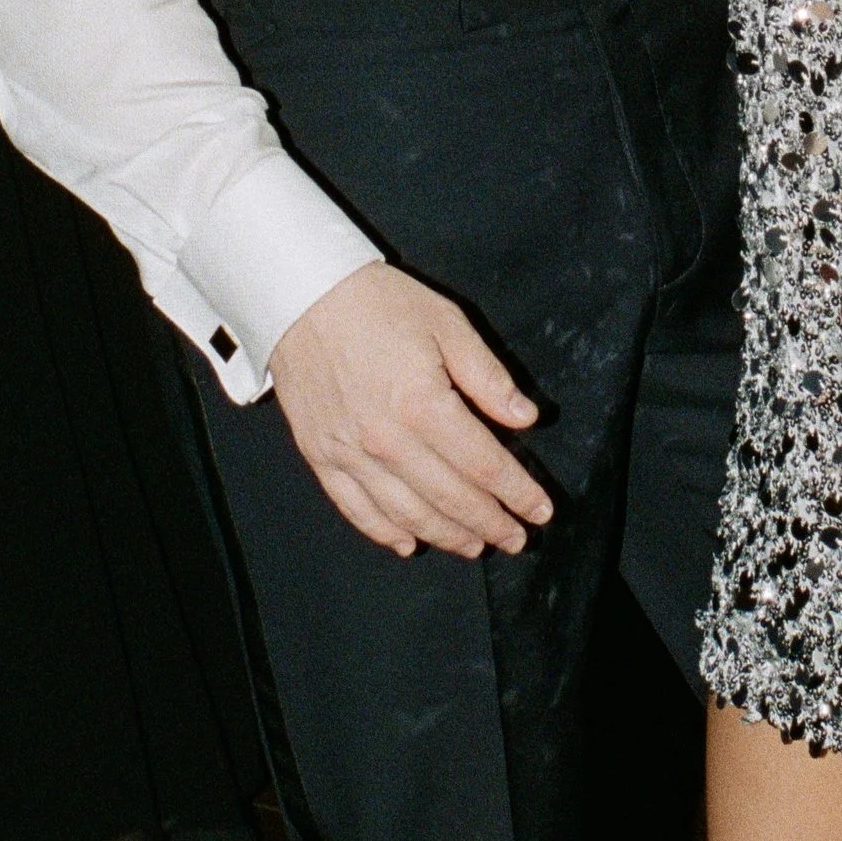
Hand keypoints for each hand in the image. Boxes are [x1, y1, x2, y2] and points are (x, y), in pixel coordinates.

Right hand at [266, 263, 550, 560]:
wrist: (301, 295)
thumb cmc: (377, 304)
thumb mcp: (447, 324)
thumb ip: (488, 377)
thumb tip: (525, 419)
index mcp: (424, 404)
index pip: (484, 465)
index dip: (517, 493)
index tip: (540, 510)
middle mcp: (387, 439)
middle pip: (451, 499)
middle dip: (491, 524)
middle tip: (516, 539)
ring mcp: (349, 452)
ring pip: (407, 514)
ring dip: (447, 536)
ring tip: (475, 545)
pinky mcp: (320, 456)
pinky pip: (356, 509)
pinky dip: (385, 532)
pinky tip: (409, 543)